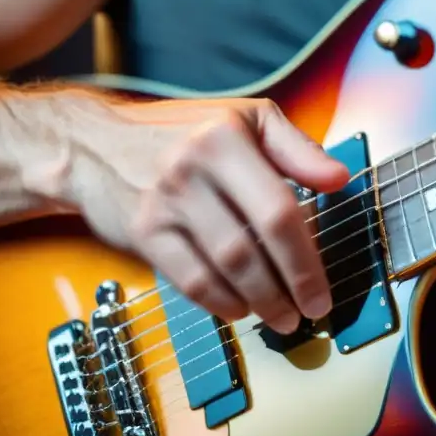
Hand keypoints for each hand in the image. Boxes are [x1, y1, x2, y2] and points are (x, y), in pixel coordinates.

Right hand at [66, 96, 349, 333]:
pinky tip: (240, 309)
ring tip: (282, 316)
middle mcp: (192, 170)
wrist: (94, 145)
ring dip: (259, 301)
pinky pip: (188, 280)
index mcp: (225, 139)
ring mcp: (164, 205)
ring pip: (222, 268)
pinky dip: (219, 302)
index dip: (306, 258)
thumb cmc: (185, 132)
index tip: (323, 288)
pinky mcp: (142, 233)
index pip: (278, 209)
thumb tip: (340, 179)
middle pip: (252, 246)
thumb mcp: (247, 119)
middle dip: (289, 287)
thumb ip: (297, 148)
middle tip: (310, 311)